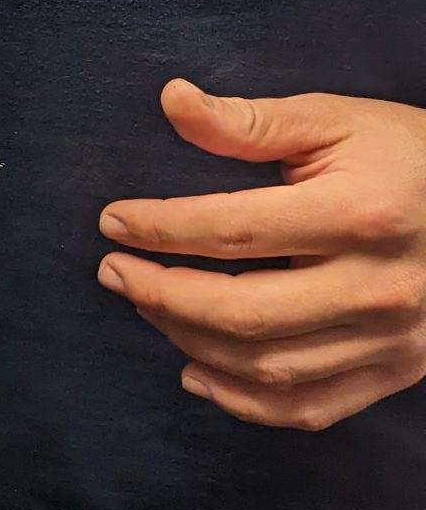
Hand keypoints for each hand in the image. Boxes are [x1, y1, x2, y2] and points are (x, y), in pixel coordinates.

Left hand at [99, 80, 425, 430]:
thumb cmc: (406, 156)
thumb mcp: (336, 120)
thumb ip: (249, 121)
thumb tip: (171, 100)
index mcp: (360, 214)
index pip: (234, 231)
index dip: (160, 228)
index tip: (113, 222)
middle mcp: (378, 287)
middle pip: (243, 312)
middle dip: (160, 294)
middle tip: (113, 271)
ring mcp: (392, 340)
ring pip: (267, 366)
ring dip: (189, 341)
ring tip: (148, 305)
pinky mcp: (396, 371)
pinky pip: (307, 408)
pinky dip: (242, 401)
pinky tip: (195, 370)